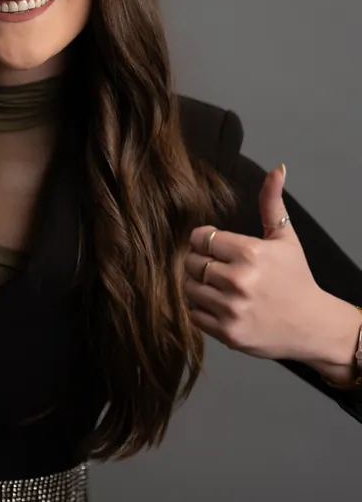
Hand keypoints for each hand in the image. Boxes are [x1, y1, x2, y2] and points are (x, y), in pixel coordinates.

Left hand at [184, 163, 344, 365]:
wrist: (313, 325)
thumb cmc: (297, 280)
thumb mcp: (285, 239)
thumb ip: (272, 203)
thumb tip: (277, 169)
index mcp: (250, 253)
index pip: (200, 238)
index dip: (204, 241)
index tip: (214, 246)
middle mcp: (239, 280)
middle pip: (192, 263)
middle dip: (201, 263)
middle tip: (218, 269)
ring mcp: (232, 308)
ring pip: (189, 288)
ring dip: (199, 286)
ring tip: (218, 287)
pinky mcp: (227, 333)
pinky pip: (194, 314)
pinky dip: (202, 310)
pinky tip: (220, 305)